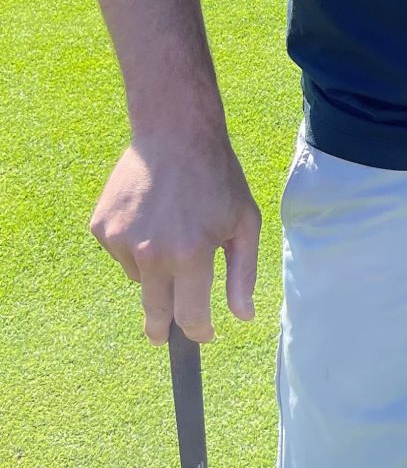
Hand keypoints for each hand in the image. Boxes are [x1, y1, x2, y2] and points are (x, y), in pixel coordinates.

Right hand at [90, 133, 260, 344]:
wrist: (175, 133)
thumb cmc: (217, 177)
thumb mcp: (244, 222)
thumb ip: (242, 274)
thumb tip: (241, 317)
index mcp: (191, 256)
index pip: (190, 316)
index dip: (199, 331)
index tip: (203, 334)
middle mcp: (151, 254)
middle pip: (154, 312)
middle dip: (162, 328)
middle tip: (164, 335)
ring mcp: (121, 241)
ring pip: (138, 277)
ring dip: (152, 270)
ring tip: (170, 231)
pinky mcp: (102, 228)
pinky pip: (119, 253)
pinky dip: (133, 245)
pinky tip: (148, 216)